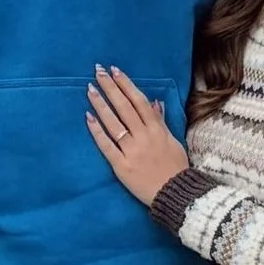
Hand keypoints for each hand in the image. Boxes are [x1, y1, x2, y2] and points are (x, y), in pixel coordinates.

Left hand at [85, 68, 188, 205]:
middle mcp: (143, 137)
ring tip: (90, 89)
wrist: (174, 194)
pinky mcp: (121, 166)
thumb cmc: (175, 167)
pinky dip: (97, 131)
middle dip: (110, 88)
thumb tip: (154, 102)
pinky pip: (106, 146)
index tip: (115, 71)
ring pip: (113, 123)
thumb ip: (160, 122)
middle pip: (124, 107)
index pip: (139, 101)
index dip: (126, 85)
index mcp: (157, 130)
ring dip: (101, 104)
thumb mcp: (172, 141)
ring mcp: (131, 151)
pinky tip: (88, 117)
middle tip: (98, 72)